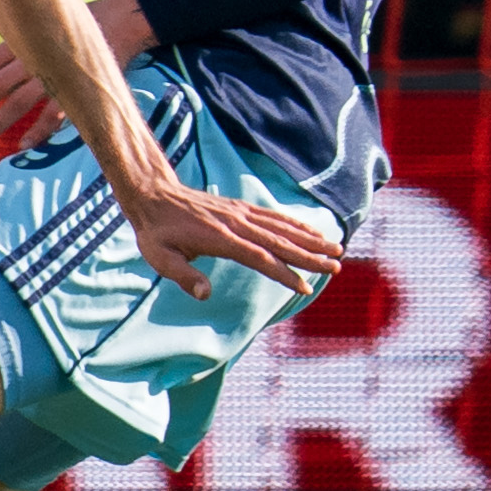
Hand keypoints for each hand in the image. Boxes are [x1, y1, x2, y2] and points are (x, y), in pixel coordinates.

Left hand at [0, 0, 153, 150]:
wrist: (116, 22)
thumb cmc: (70, 30)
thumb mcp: (36, 32)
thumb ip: (7, 47)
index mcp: (25, 40)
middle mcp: (35, 57)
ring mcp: (54, 75)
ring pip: (19, 101)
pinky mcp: (75, 91)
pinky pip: (52, 115)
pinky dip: (36, 131)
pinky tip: (22, 144)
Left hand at [124, 177, 344, 301]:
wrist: (154, 195)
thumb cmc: (156, 232)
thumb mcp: (161, 258)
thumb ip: (184, 276)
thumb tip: (204, 295)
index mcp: (221, 239)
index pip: (261, 258)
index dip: (284, 274)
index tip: (305, 287)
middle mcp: (236, 223)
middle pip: (280, 241)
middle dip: (310, 255)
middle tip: (337, 266)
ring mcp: (240, 213)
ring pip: (282, 226)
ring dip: (310, 238)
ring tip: (337, 248)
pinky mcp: (241, 207)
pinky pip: (273, 216)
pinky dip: (296, 223)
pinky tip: (312, 231)